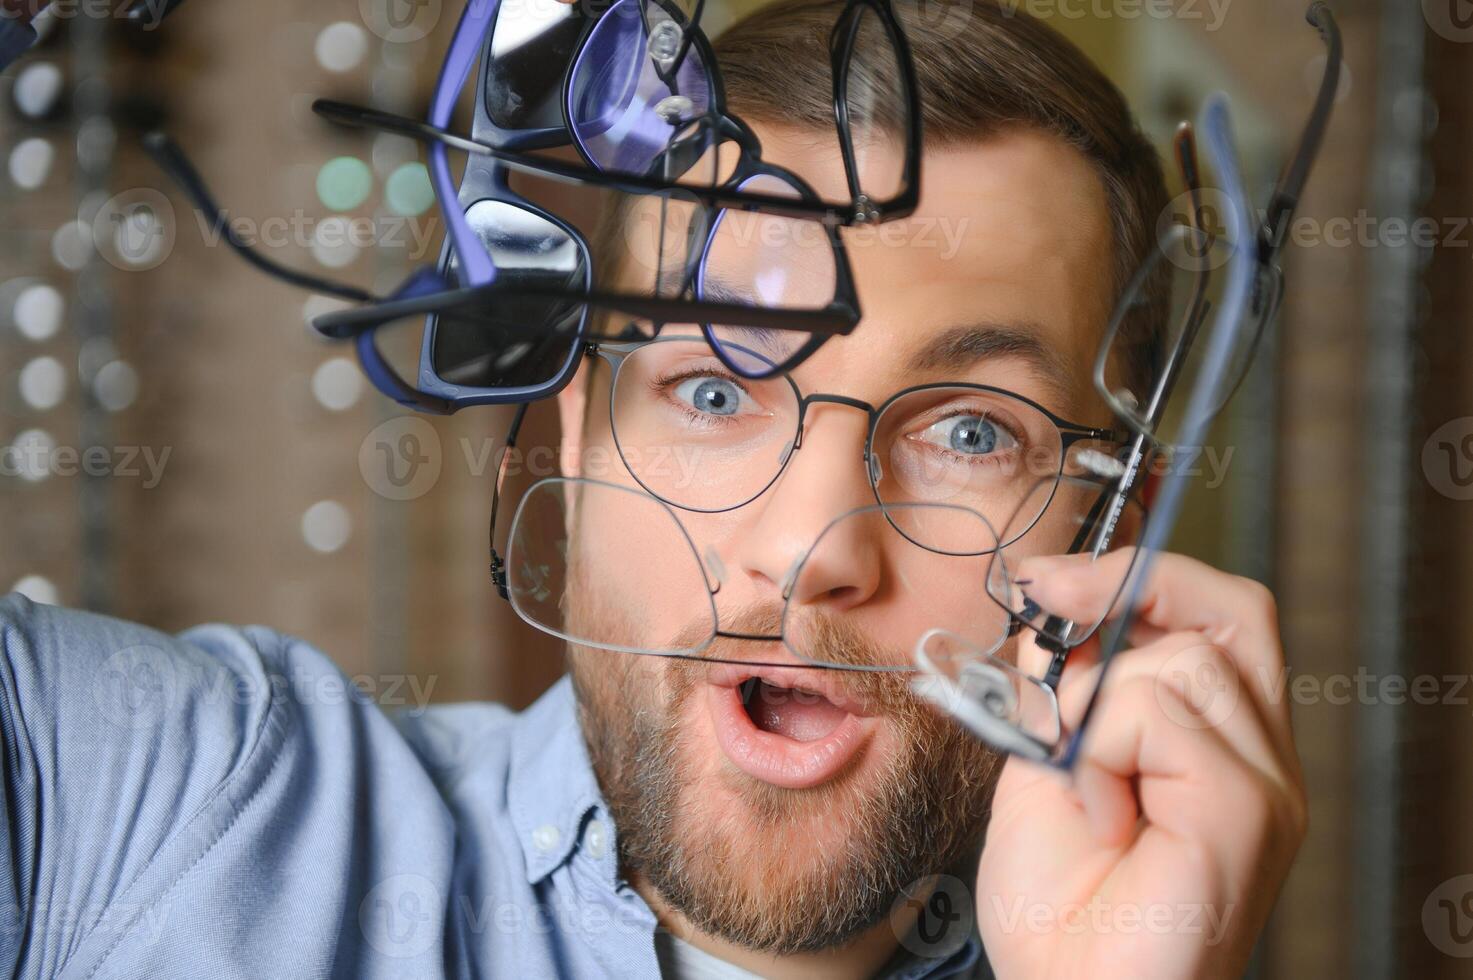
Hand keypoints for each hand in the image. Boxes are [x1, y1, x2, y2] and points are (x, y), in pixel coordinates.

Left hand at [974, 550, 1305, 979]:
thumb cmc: (1058, 906)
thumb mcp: (1042, 764)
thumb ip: (1060, 688)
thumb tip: (1050, 608)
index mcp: (1214, 741)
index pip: (1213, 614)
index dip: (1136, 575)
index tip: (1044, 579)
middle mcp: (1257, 755)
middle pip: (1230, 610)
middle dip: (1130, 585)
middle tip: (1050, 599)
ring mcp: (1265, 782)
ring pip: (1181, 659)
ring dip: (1094, 706)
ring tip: (1083, 788)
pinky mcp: (1251, 809)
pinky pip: (1160, 715)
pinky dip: (1100, 751)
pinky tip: (1100, 815)